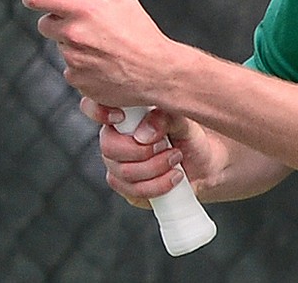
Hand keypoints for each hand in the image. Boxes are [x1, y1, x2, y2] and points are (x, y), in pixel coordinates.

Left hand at [24, 0, 173, 108]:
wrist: (156, 71)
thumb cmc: (143, 36)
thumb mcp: (125, 0)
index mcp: (84, 11)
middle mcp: (74, 35)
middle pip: (45, 24)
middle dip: (59, 22)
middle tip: (81, 25)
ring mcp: (74, 60)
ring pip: (62, 48)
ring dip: (75, 46)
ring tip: (104, 48)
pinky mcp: (78, 81)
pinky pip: (72, 70)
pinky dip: (84, 67)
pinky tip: (105, 64)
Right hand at [80, 98, 214, 206]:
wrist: (204, 164)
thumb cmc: (188, 136)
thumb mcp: (183, 120)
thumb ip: (164, 117)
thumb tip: (144, 133)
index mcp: (124, 116)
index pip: (93, 106)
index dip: (98, 111)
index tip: (120, 117)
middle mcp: (115, 139)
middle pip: (108, 147)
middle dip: (141, 150)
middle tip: (165, 145)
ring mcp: (118, 165)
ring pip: (123, 172)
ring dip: (155, 167)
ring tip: (176, 158)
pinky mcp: (128, 188)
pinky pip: (133, 191)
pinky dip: (158, 185)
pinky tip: (174, 176)